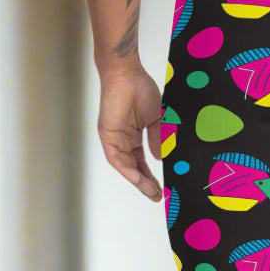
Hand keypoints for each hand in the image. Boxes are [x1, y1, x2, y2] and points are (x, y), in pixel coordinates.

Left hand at [96, 63, 163, 201]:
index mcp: (133, 136)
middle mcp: (123, 141)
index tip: (162, 188)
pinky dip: (128, 171)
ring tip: (152, 192)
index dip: (150, 176)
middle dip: (145, 184)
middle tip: (157, 196)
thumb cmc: (140, 90)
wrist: (126, 74)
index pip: (141, 162)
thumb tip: (161, 159)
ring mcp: (114, 140)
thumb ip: (157, 139)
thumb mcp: (156, 120)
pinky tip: (139, 180)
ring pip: (126, 167)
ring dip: (138, 181)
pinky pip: (118, 159)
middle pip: (134, 168)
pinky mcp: (107, 136)